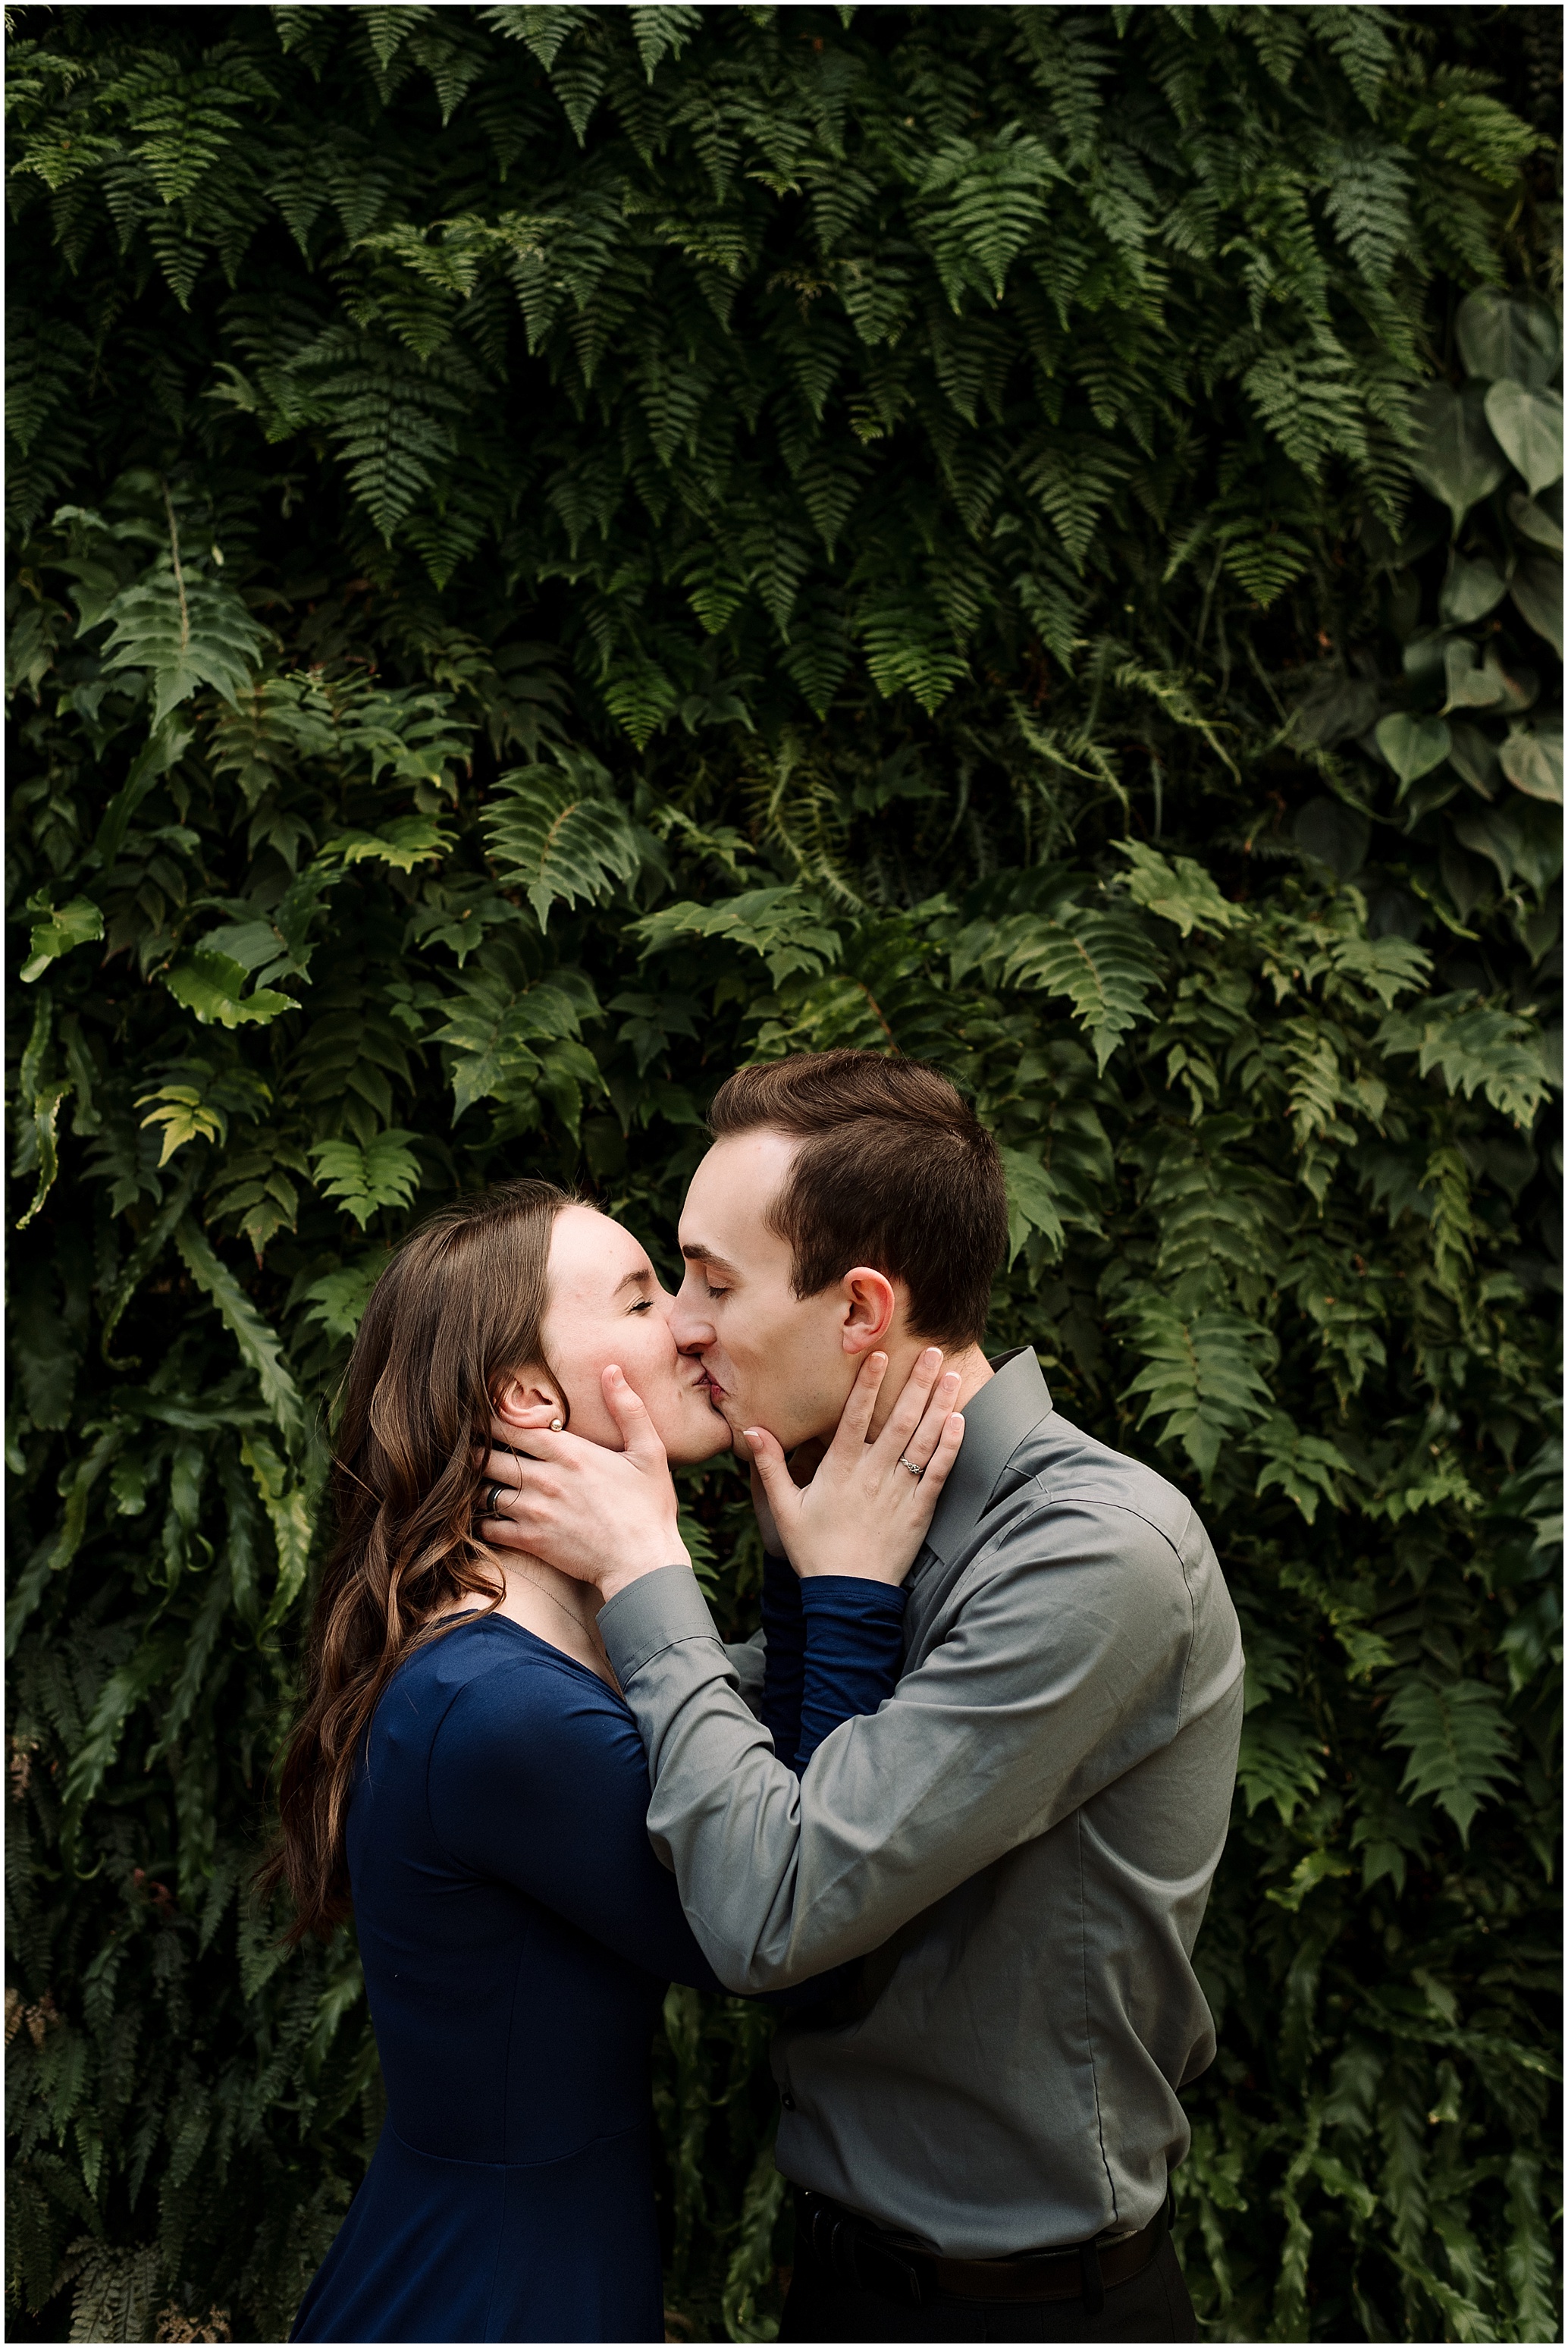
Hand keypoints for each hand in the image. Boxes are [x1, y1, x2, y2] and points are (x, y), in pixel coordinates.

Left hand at [477, 1366, 689, 1604]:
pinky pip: (488, 1527)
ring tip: (468, 1481)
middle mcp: (545, 1479)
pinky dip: (479, 1521)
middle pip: (490, 1456)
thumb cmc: (649, 1508)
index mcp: (569, 1453)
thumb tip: (611, 1369)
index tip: (478, 1414)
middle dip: (475, 1450)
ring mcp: (535, 1511)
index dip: (490, 1418)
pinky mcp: (531, 1541)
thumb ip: (629, 1409)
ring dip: (475, 1485)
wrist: (644, 1564)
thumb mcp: (649, 1452)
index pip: (514, 1427)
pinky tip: (482, 1517)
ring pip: (483, 1491)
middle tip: (465, 1446)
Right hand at [745, 1348, 963, 1584]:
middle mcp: (873, 1475)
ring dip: (939, 1405)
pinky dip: (949, 1446)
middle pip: (899, 1420)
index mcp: (839, 1470)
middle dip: (918, 1383)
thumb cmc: (814, 1551)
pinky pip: (938, 1472)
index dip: (868, 1384)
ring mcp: (899, 1492)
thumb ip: (771, 1466)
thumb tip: (751, 1431)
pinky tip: (959, 1421)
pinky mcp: (920, 1511)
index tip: (880, 1355)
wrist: (848, 1595)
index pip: (855, 1417)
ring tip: (953, 1376)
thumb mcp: (783, 1509)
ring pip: (923, 1440)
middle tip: (934, 1352)